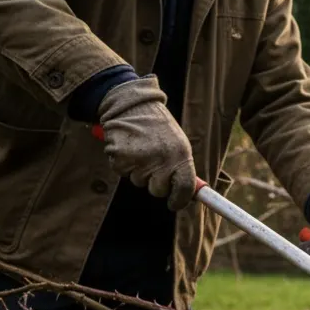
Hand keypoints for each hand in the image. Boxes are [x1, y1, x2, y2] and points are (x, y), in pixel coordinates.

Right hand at [97, 77, 196, 210]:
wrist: (131, 105)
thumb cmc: (158, 127)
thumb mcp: (179, 143)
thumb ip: (182, 168)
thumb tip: (189, 195)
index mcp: (181, 154)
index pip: (185, 188)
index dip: (180, 200)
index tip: (175, 204)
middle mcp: (162, 159)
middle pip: (159, 190)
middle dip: (156, 183)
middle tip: (154, 165)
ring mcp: (140, 160)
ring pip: (140, 182)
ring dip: (140, 172)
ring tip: (141, 150)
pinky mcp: (120, 158)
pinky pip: (123, 173)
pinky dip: (124, 165)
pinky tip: (128, 148)